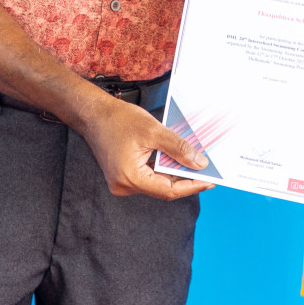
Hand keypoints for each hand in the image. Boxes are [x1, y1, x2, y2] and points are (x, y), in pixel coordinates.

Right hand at [79, 94, 214, 200]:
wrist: (93, 114)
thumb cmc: (118, 119)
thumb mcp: (153, 131)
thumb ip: (178, 148)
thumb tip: (199, 163)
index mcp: (130, 178)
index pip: (168, 190)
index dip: (192, 186)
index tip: (210, 181)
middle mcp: (124, 186)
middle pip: (163, 188)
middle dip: (185, 178)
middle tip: (208, 170)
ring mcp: (122, 182)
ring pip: (157, 182)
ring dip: (175, 172)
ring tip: (195, 162)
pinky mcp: (123, 176)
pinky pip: (149, 176)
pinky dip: (163, 168)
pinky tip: (176, 159)